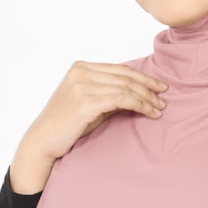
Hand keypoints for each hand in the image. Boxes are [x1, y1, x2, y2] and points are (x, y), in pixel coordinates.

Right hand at [27, 60, 168, 162]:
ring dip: (147, 99)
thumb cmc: (67, 125)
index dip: (143, 77)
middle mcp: (81, 72)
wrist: (43, 140)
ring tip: (159, 109)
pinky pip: (122, 99)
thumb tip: (137, 95)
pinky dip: (140, 105)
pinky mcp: (86, 102)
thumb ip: (109, 95)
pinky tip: (149, 113)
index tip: (159, 87)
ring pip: (126, 88)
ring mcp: (82, 86)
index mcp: (81, 67)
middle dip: (148, 87)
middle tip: (164, 99)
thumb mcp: (90, 103)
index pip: (120, 69)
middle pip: (125, 76)